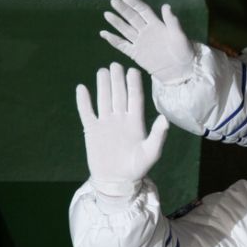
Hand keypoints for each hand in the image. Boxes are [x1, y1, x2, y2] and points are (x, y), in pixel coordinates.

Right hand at [76, 63, 168, 195]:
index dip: (134, 85)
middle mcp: (121, 119)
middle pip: (119, 95)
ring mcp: (106, 123)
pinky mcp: (92, 130)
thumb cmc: (137, 168)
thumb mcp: (151, 153)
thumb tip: (165, 119)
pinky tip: (82, 88)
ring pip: (104, 99)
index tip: (133, 70)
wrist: (117, 181)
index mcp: (136, 122)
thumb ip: (158, 135)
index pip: (135, 98)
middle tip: (115, 64)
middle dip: (118, 79)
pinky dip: (84, 101)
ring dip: (103, 86)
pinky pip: (87, 112)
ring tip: (102, 71)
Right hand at [99, 0, 194, 83]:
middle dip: (123, 10)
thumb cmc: (184, 52)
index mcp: (157, 25)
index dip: (134, 3)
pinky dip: (113, 40)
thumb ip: (172, 22)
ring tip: (107, 14)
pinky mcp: (136, 54)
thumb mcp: (180, 36)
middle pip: (132, 18)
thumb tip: (166, 5)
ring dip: (116, 22)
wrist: (182, 71)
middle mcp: (147, 31)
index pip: (143, 11)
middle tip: (113, 1)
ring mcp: (141, 42)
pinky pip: (122, 45)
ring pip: (125, 30)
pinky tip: (104, 33)